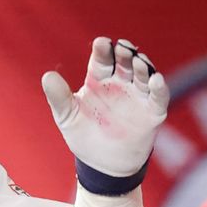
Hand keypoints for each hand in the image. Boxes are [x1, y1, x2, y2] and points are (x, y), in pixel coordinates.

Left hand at [43, 37, 168, 191]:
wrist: (101, 164)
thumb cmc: (83, 135)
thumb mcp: (67, 116)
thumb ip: (59, 97)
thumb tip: (47, 76)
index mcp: (98, 81)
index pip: (102, 60)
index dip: (103, 50)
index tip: (101, 42)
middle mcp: (120, 84)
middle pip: (124, 63)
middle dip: (124, 54)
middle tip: (122, 47)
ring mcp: (137, 97)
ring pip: (143, 76)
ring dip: (142, 67)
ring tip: (138, 60)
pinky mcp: (152, 112)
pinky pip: (158, 97)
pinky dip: (160, 88)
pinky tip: (155, 80)